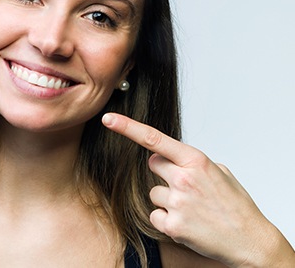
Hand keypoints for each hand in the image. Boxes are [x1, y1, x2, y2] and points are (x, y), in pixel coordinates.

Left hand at [102, 113, 294, 266]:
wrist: (250, 240)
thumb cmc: (236, 205)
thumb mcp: (220, 172)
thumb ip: (192, 162)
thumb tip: (168, 158)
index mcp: (196, 161)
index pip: (154, 139)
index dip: (127, 127)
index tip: (108, 119)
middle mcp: (184, 179)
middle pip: (153, 164)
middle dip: (164, 172)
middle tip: (186, 186)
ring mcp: (177, 202)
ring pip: (153, 193)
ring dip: (167, 199)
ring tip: (192, 208)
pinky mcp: (172, 225)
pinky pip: (155, 215)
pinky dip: (166, 219)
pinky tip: (186, 222)